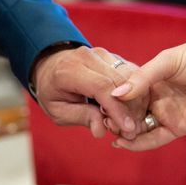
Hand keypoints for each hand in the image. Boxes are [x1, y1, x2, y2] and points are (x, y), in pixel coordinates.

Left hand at [32, 46, 149, 138]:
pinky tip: (131, 108)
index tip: (127, 127)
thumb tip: (101, 130)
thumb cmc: (53, 92)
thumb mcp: (58, 111)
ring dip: (135, 100)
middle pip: (119, 81)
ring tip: (130, 120)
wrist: (51, 67)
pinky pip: (130, 73)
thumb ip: (81, 117)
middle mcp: (87, 57)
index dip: (116, 108)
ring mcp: (101, 54)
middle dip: (129, 107)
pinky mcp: (112, 56)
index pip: (101, 87)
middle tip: (131, 129)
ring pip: (129, 76)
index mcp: (69, 70)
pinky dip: (135, 91)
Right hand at [110, 38, 185, 150]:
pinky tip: (123, 144)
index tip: (97, 103)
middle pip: (129, 112)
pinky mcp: (178, 127)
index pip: (125, 93)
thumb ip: (141, 78)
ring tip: (110, 133)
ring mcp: (166, 113)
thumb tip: (114, 93)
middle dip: (115, 118)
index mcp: (151, 79)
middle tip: (101, 121)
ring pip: (139, 128)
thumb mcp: (168, 62)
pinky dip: (139, 144)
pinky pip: (154, 138)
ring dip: (124, 133)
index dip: (111, 100)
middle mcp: (156, 98)